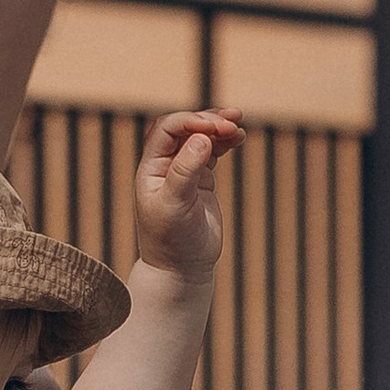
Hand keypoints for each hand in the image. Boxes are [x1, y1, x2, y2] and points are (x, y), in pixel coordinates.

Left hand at [133, 110, 244, 281]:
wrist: (181, 269)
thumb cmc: (172, 240)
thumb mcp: (175, 204)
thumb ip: (185, 171)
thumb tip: (202, 138)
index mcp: (151, 167)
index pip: (167, 129)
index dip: (191, 121)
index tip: (215, 127)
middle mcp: (165, 165)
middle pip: (184, 128)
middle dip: (208, 120)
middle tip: (232, 122)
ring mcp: (184, 172)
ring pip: (200, 137)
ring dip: (218, 126)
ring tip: (238, 121)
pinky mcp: (201, 181)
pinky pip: (213, 152)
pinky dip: (225, 142)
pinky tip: (239, 137)